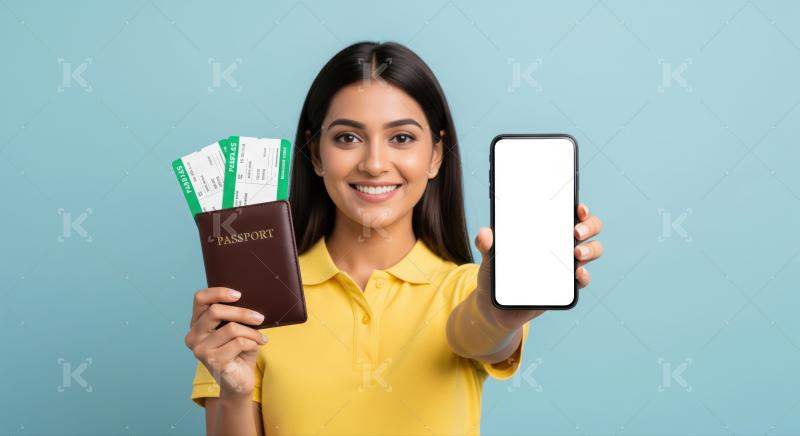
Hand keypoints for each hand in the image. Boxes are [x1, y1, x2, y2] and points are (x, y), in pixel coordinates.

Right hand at [184, 287, 268, 399]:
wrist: (239, 382)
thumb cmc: (239, 352)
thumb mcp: (236, 329)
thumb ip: (234, 315)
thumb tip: (250, 299)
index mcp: (196, 324)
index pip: (200, 299)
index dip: (218, 292)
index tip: (239, 295)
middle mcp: (193, 336)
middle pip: (215, 311)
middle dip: (242, 312)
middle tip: (260, 318)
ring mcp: (201, 350)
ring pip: (231, 328)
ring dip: (252, 332)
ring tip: (261, 337)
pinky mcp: (213, 362)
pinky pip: (239, 343)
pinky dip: (253, 342)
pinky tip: (257, 346)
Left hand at [475, 202, 603, 328]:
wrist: (495, 307)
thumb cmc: (496, 274)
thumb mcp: (489, 257)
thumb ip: (486, 244)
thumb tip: (485, 233)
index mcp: (546, 230)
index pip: (569, 213)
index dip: (579, 208)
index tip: (578, 208)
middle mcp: (560, 244)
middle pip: (589, 229)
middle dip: (589, 226)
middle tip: (576, 231)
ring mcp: (565, 265)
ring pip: (592, 251)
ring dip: (590, 250)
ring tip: (577, 253)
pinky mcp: (565, 286)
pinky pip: (583, 280)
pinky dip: (585, 276)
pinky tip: (578, 274)